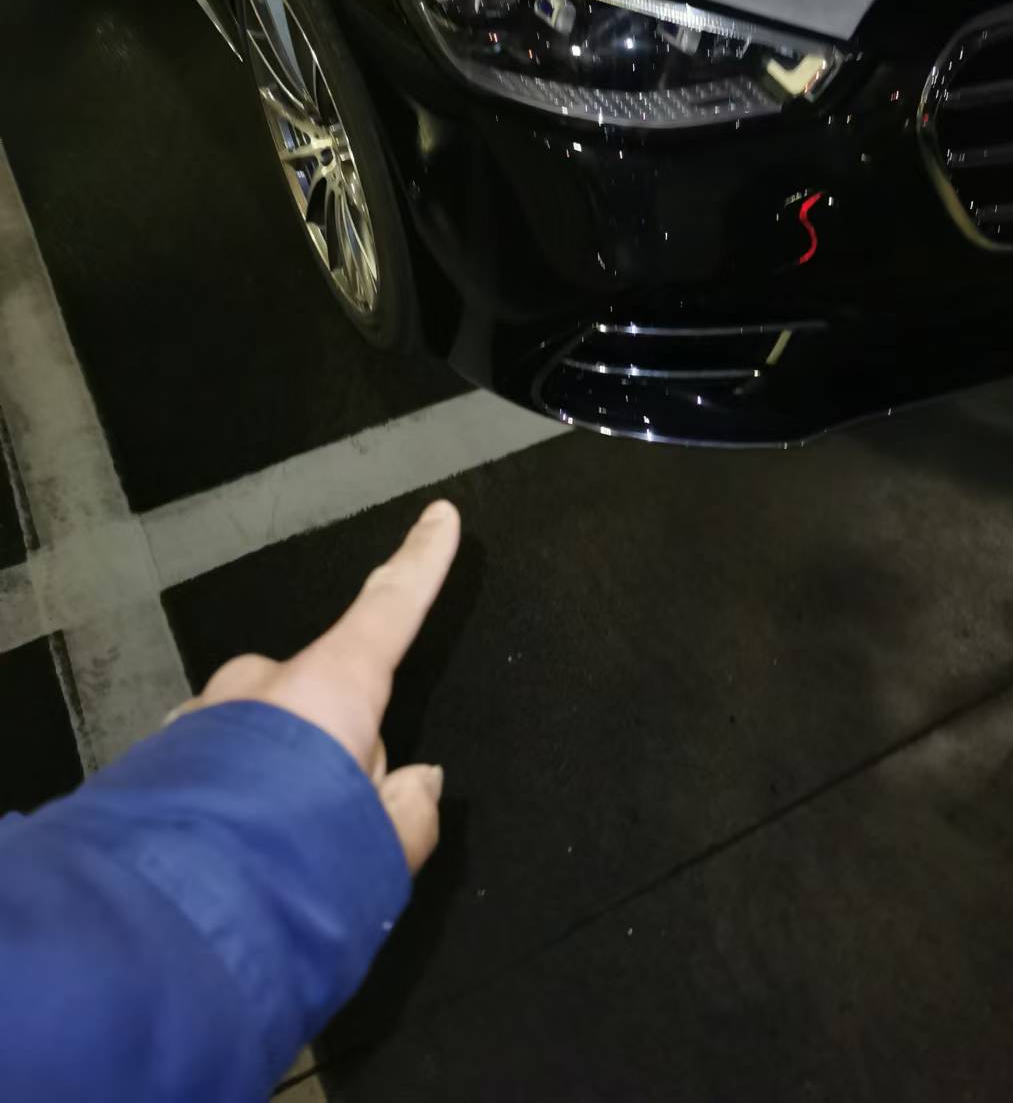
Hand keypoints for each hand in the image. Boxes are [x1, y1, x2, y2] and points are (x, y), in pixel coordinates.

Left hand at [169, 499, 460, 872]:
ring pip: (260, 732)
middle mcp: (263, 683)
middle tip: (328, 827)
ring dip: (271, 776)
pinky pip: (211, 761)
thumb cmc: (297, 863)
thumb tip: (417, 781)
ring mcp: (203, 713)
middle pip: (321, 697)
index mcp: (330, 689)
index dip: (420, 562)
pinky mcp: (158, 754)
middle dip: (329, 746)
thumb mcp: (384, 851)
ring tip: (270, 855)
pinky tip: (222, 851)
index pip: (391, 608)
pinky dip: (224, 793)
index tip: (438, 514)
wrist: (171, 914)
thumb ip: (409, 812)